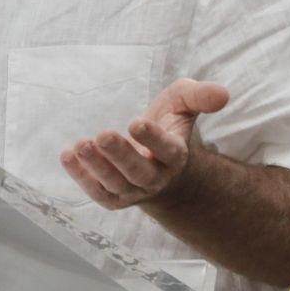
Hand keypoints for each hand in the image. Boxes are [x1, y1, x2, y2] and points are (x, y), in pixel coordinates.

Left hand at [58, 78, 228, 209]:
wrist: (160, 161)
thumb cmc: (170, 125)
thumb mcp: (184, 103)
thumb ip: (200, 96)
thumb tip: (222, 94)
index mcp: (175, 154)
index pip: (166, 149)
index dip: (153, 138)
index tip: (136, 122)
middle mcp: (156, 177)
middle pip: (138, 173)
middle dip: (120, 155)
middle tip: (103, 135)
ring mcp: (133, 190)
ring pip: (115, 185)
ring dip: (96, 167)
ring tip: (80, 145)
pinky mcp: (114, 196)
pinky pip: (98, 193)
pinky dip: (81, 178)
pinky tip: (67, 156)